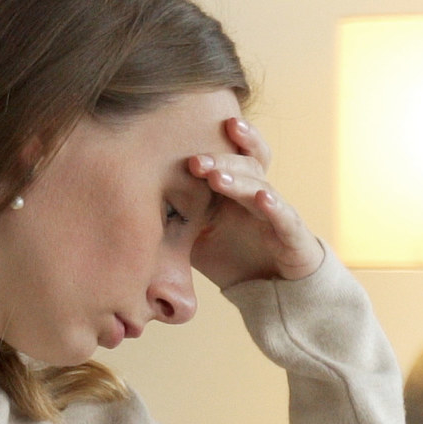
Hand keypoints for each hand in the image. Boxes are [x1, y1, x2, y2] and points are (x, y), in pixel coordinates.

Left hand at [187, 117, 325, 288]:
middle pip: (246, 166)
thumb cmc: (231, 256)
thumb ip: (171, 227)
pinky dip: (275, 207)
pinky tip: (261, 199)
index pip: (233, 156)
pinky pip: (285, 218)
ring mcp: (278, 213)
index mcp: (236, 190)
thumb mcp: (195, 240)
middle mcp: (258, 195)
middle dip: (221, 160)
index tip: (192, 133)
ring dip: (239, 181)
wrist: (271, 290)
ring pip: (261, 188)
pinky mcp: (294, 237)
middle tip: (195, 162)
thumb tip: (128, 218)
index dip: (221, 141)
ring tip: (215, 178)